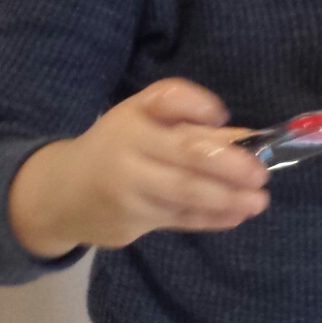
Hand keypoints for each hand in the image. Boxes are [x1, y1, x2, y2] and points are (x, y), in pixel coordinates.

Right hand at [8, 78, 269, 257]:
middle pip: (187, 154)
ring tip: (259, 201)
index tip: (223, 117)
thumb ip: (187, 120)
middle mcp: (128, 149)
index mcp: (133, 116)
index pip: (168, 99)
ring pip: (186, 193)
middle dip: (230, 165)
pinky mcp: (131, 222)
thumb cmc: (116, 148)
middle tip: (261, 174)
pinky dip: (212, 218)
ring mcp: (128, 189)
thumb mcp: (141, 121)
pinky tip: (236, 215)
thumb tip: (244, 135)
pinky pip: (179, 219)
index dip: (199, 107)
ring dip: (228, 198)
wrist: (60, 193)